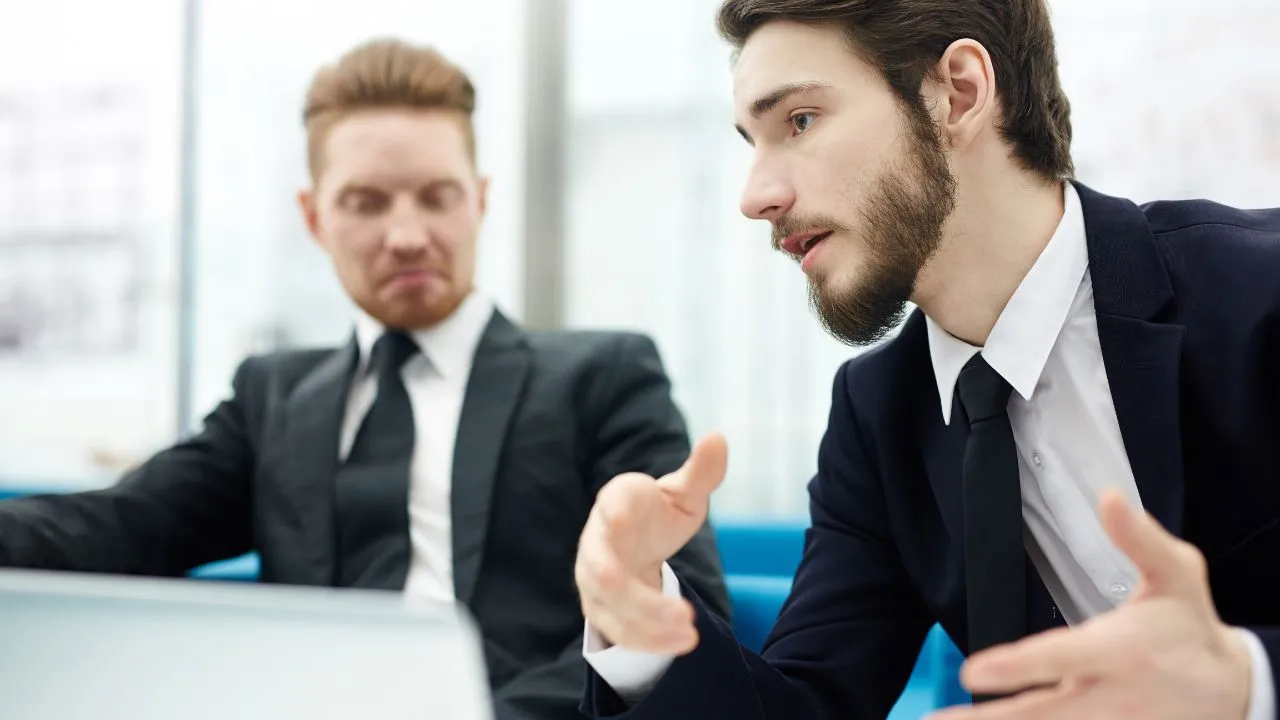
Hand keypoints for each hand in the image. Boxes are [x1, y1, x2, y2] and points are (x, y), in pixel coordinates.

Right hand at [575, 433, 727, 654]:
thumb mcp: (683, 494)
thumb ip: (701, 472)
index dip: (615, 511)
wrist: (632, 545)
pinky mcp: (600, 608)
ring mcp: (593, 578)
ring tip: (689, 636)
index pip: (611, 503)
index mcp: (616, 500)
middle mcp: (596, 541)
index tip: (621, 516)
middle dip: (641, 598)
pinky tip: (680, 644)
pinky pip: (618, 630)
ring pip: (612, 607)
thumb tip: (718, 438)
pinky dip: (647, 641)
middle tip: (686, 613)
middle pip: (606, 572)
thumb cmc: (657, 514)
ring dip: (649, 625)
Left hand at [928, 488, 1252, 719]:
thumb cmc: (1190, 626)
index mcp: (1118, 650)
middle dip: (988, 719)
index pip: (1057, 657)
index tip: (972, 672)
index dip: (1014, 667)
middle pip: (1039, 712)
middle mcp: (1107, 693)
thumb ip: (1140, 538)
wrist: (1232, 690)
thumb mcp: (1178, 574)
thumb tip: (1109, 497)